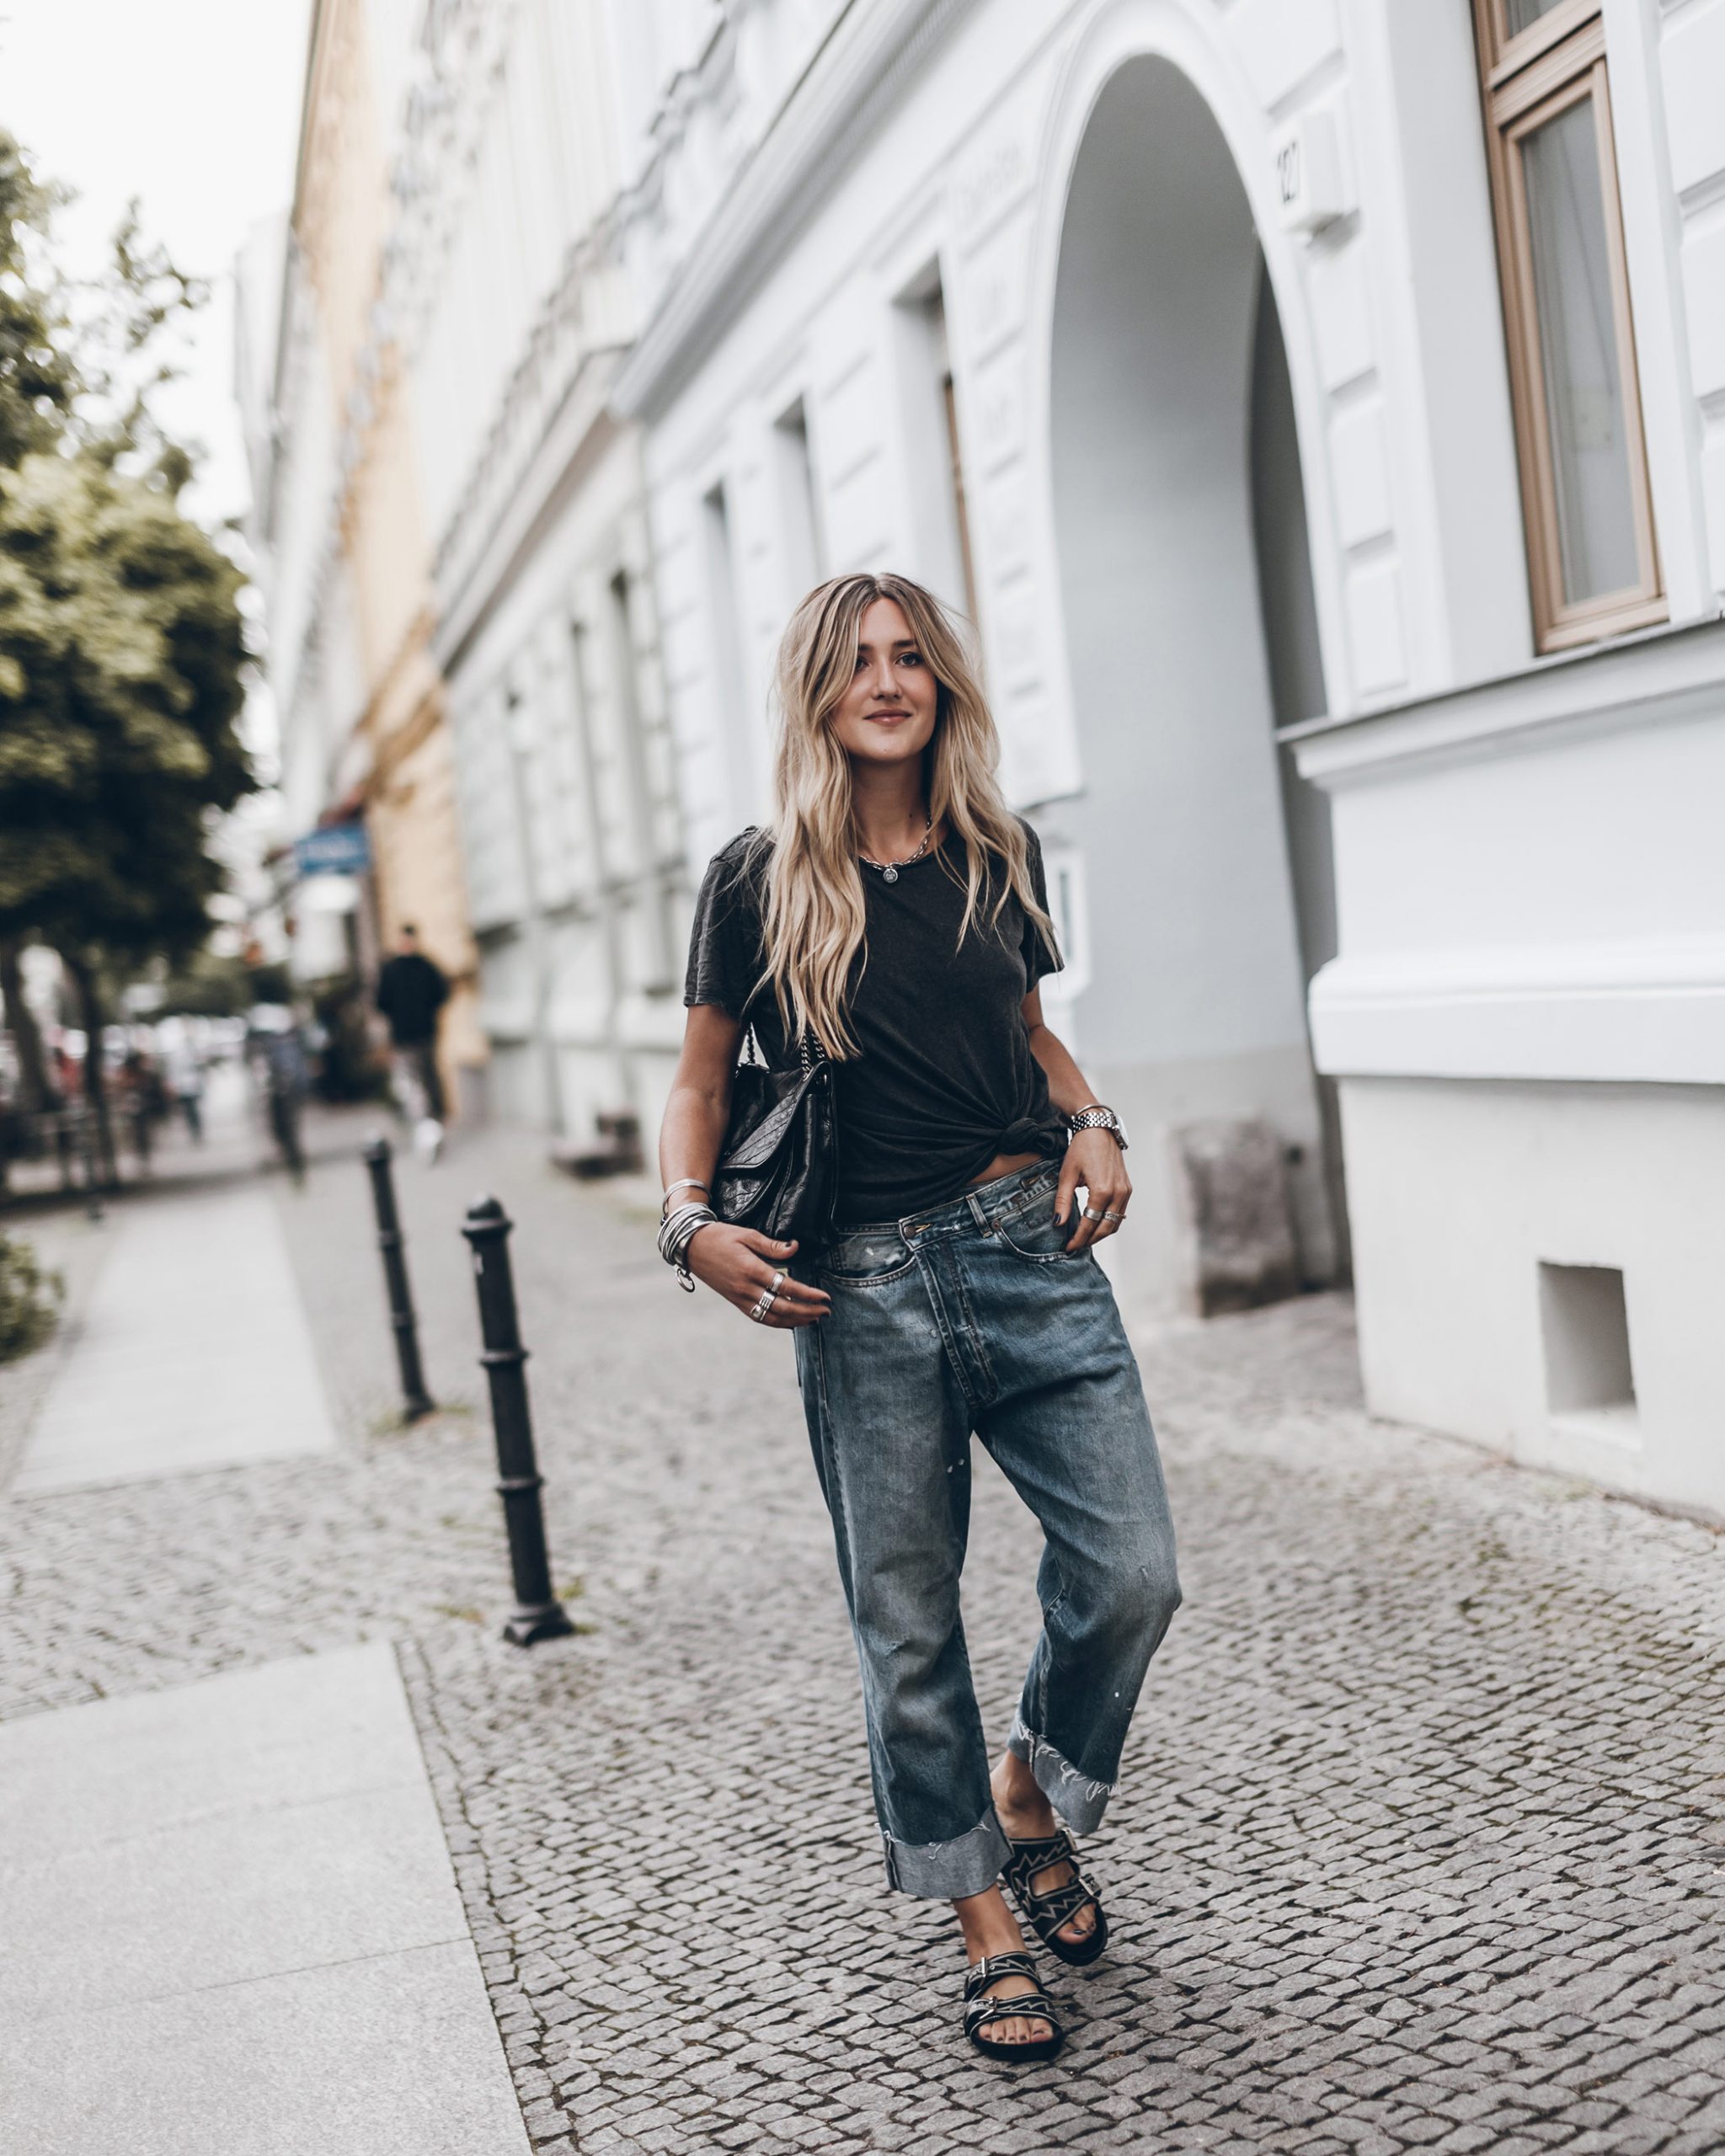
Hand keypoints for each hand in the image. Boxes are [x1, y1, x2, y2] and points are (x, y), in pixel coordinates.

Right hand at [685, 1223, 831, 1327]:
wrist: (692, 1247)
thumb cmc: (720, 1237)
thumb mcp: (747, 1234)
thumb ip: (772, 1245)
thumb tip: (795, 1247)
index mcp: (751, 1270)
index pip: (786, 1287)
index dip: (808, 1294)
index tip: (825, 1297)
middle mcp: (746, 1288)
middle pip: (782, 1307)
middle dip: (807, 1311)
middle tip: (826, 1311)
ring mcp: (740, 1298)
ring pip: (771, 1317)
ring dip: (795, 1321)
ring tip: (814, 1319)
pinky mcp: (736, 1302)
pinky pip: (759, 1317)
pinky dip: (777, 1323)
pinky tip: (791, 1322)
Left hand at [1055, 1130, 1130, 1252]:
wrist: (1099, 1130)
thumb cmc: (1081, 1149)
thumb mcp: (1067, 1174)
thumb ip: (1063, 1201)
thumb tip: (1058, 1223)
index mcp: (1102, 1191)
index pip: (1090, 1224)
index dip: (1078, 1238)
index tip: (1068, 1248)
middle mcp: (1118, 1193)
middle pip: (1105, 1228)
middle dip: (1090, 1240)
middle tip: (1075, 1246)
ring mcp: (1125, 1191)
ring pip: (1115, 1223)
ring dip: (1100, 1234)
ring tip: (1084, 1239)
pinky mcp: (1127, 1188)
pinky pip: (1120, 1213)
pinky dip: (1109, 1223)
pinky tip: (1096, 1225)